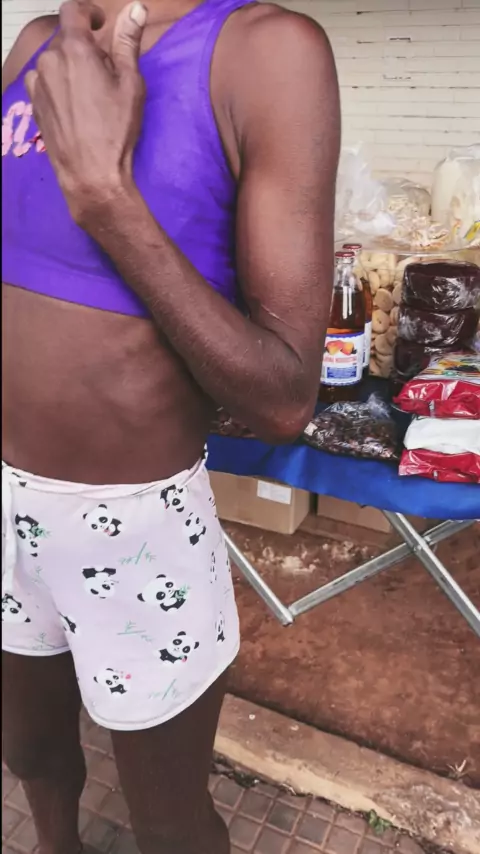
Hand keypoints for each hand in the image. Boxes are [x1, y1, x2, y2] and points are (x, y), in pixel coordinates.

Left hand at [25, 0, 146, 224]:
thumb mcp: (131, 84)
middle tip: (105, 71)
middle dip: (84, 48)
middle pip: (65, 40)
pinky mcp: (34, 105)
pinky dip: (58, 85)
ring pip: (54, 62)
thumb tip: (136, 8)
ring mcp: (38, 84)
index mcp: (75, 50)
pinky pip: (44, 83)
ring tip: (88, 92)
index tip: (99, 23)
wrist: (90, 174)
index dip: (87, 12)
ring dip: (69, 67)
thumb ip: (128, 41)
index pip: (72, 11)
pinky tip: (75, 107)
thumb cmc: (116, 130)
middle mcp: (49, 61)